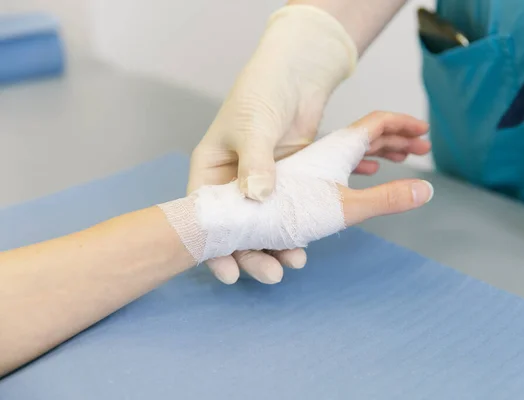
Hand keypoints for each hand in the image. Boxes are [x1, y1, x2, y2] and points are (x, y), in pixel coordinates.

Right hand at [174, 111, 431, 283]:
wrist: (295, 75)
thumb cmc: (261, 94)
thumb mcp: (253, 127)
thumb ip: (255, 162)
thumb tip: (257, 198)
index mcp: (210, 171)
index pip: (207, 217)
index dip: (214, 248)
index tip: (230, 274)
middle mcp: (232, 184)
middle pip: (238, 229)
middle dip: (254, 253)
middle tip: (274, 274)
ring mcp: (260, 186)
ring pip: (266, 225)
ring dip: (280, 244)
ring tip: (297, 260)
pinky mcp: (286, 184)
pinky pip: (289, 211)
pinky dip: (301, 225)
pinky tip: (312, 240)